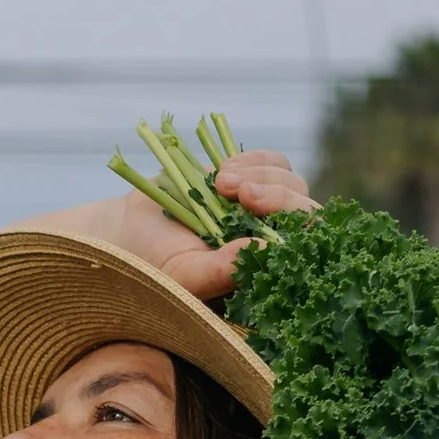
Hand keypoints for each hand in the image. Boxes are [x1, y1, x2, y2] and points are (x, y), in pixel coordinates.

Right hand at [114, 150, 316, 303]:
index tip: (265, 220)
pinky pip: (274, 164)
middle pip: (306, 215)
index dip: (299, 232)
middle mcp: (272, 244)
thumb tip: (267, 250)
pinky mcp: (254, 179)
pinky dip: (255, 161)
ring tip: (220, 182)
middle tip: (242, 194)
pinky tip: (224, 170)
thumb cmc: (156, 266)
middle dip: (277, 198)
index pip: (306, 257)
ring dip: (260, 177)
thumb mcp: (185, 277)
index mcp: (264, 275)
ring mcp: (266, 211)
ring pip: (292, 185)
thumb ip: (223, 271)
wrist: (131, 230)